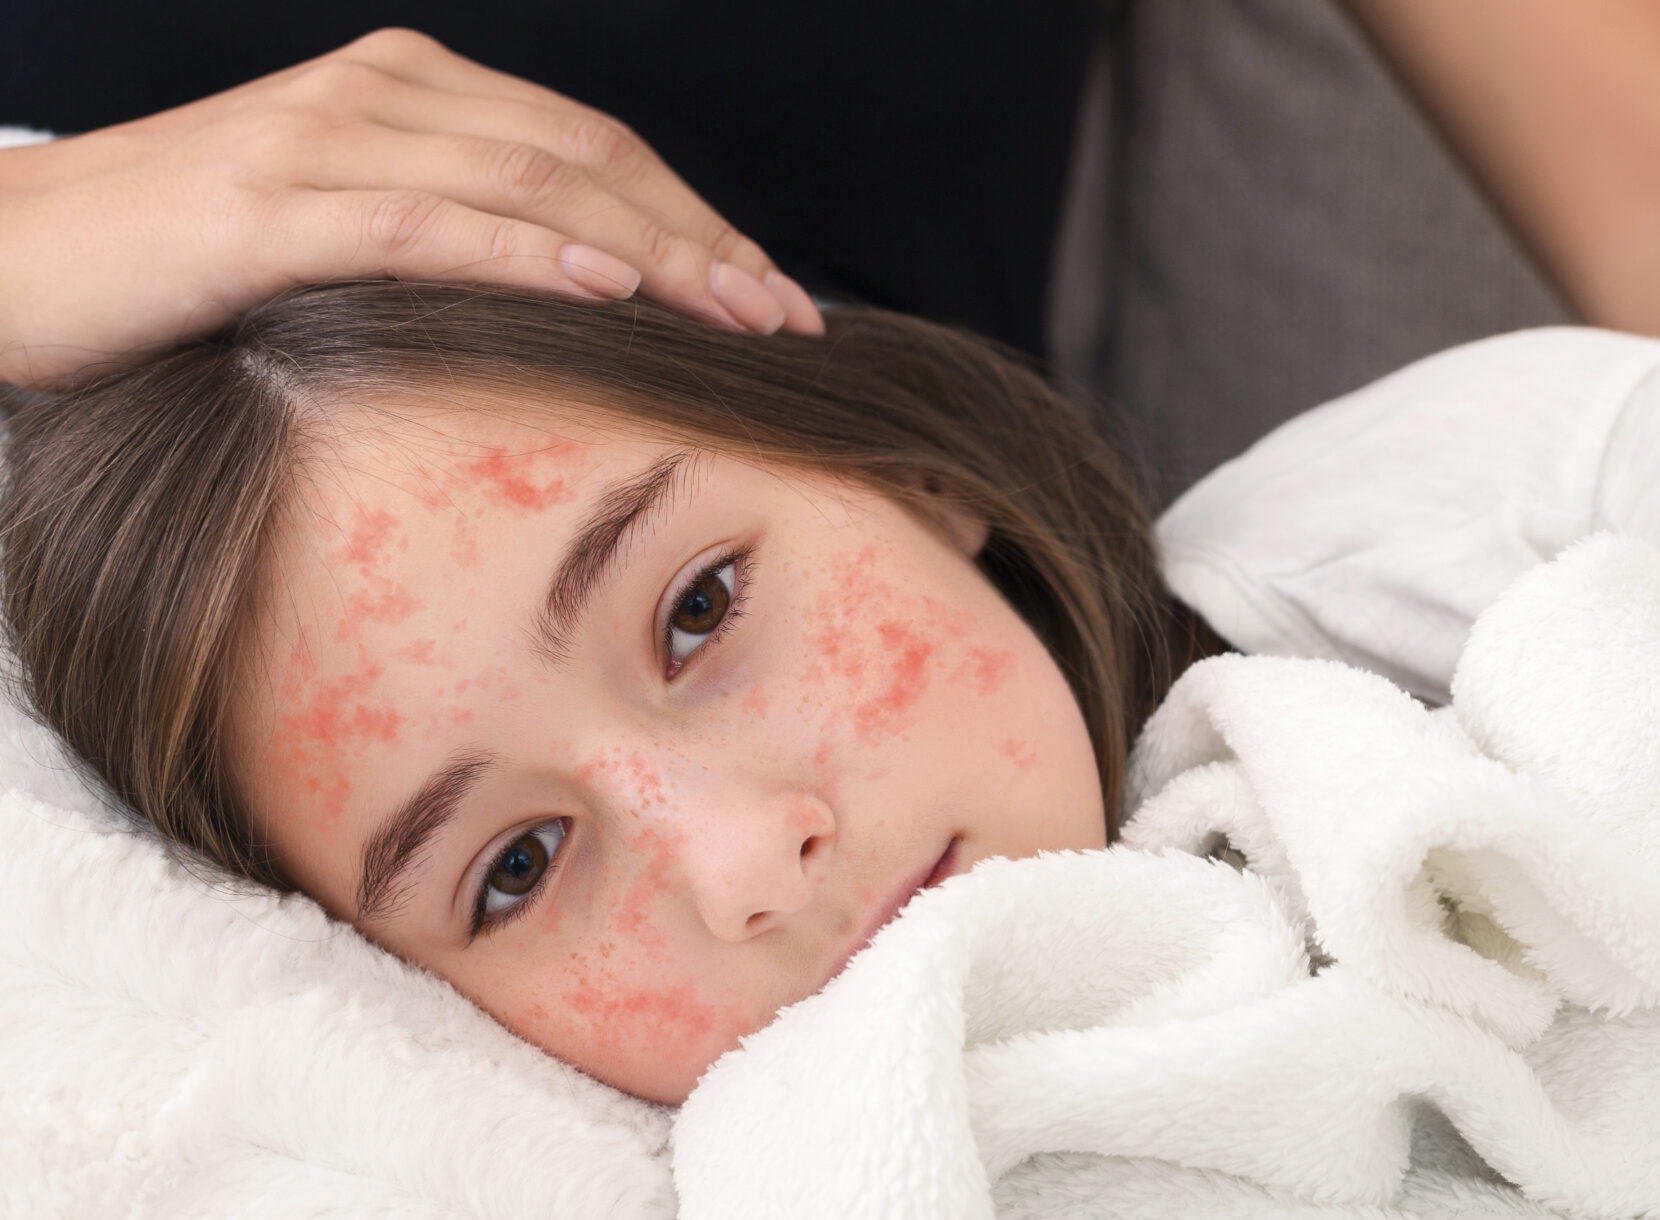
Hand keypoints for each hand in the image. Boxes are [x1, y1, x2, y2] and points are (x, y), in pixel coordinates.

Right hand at [0, 27, 821, 385]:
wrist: (10, 256)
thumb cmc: (175, 260)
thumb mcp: (335, 233)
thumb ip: (440, 235)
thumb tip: (557, 295)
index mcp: (408, 93)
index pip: (591, 147)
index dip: (694, 217)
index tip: (766, 290)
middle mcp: (383, 93)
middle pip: (590, 156)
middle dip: (705, 239)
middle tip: (786, 315)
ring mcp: (328, 139)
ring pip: (534, 183)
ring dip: (656, 251)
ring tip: (738, 314)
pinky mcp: (274, 207)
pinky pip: (432, 224)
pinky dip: (533, 254)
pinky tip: (612, 288)